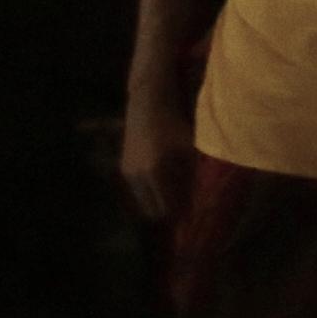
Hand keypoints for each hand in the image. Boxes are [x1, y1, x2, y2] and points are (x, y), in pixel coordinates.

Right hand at [121, 100, 193, 224]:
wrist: (149, 104)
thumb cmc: (175, 125)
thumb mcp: (188, 153)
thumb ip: (188, 180)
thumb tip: (192, 205)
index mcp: (156, 172)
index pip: (168, 207)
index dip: (181, 212)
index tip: (192, 212)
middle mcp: (138, 176)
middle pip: (153, 210)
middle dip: (169, 210)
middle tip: (184, 203)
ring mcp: (128, 173)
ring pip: (145, 202)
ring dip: (159, 200)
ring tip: (175, 188)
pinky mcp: (124, 169)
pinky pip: (139, 190)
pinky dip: (151, 190)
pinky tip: (163, 179)